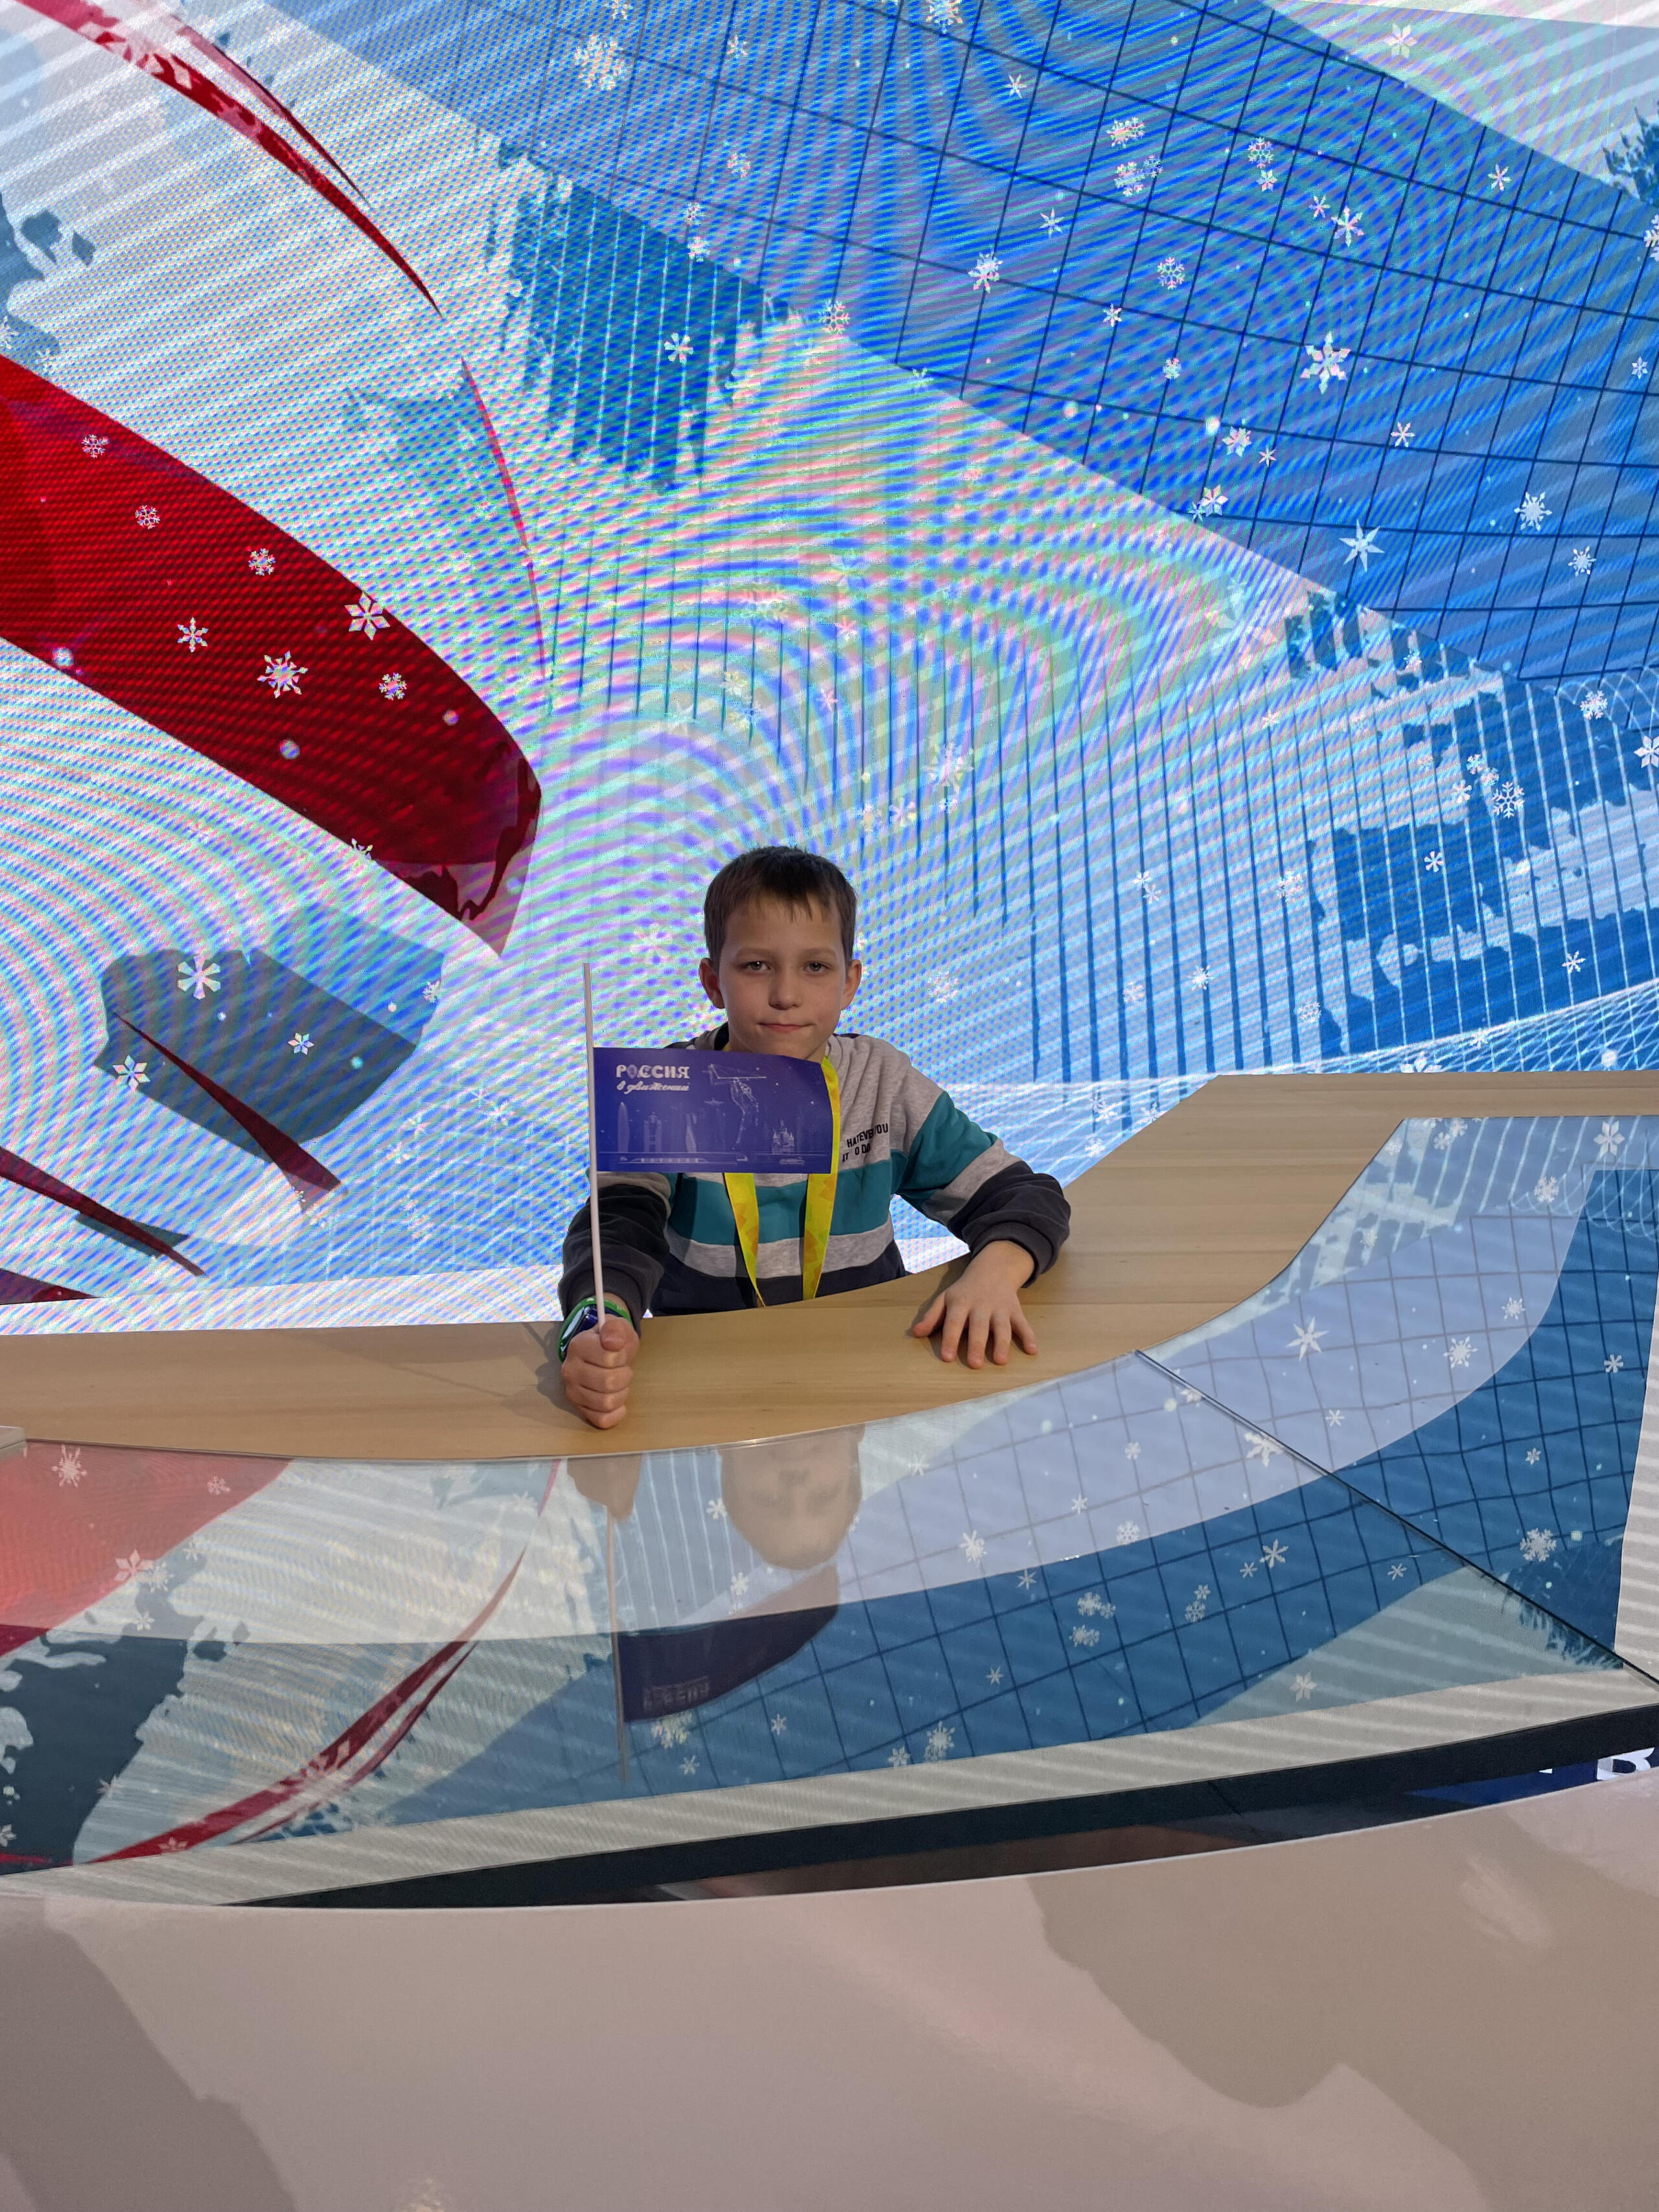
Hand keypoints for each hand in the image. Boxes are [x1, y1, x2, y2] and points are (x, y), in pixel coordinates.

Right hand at [559, 1314, 639, 1428]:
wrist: (605, 1353)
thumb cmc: (613, 1342)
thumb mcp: (618, 1327)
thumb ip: (616, 1329)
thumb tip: (613, 1342)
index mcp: (578, 1346)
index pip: (609, 1358)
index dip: (622, 1356)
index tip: (620, 1352)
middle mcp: (570, 1371)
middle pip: (608, 1382)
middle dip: (624, 1376)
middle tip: (622, 1369)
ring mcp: (572, 1392)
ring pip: (606, 1403)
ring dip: (622, 1393)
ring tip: (619, 1384)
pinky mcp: (579, 1409)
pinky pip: (601, 1420)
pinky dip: (615, 1414)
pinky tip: (618, 1403)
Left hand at [910, 1240, 1037, 1368]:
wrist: (993, 1269)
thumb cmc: (964, 1290)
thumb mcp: (945, 1299)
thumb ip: (932, 1317)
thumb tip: (916, 1333)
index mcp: (961, 1303)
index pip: (953, 1322)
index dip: (949, 1339)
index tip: (947, 1357)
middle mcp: (981, 1305)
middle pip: (979, 1326)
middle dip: (977, 1344)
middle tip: (975, 1364)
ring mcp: (1000, 1308)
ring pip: (1002, 1326)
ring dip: (1002, 1343)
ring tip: (1001, 1361)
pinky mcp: (1015, 1310)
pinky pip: (1023, 1324)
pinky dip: (1029, 1336)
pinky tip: (1033, 1350)